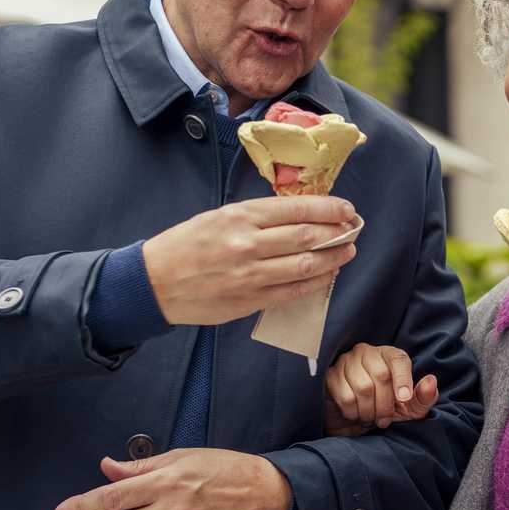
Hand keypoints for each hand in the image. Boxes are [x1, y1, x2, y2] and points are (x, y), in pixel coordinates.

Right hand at [143, 196, 358, 326]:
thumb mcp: (218, 216)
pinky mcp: (249, 300)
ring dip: (333, 258)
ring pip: (305, 265)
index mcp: (239, 216)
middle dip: (338, 232)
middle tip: (354, 229)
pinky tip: (327, 275)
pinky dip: (315, 282)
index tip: (347, 208)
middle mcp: (247, 243)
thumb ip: (256, 217)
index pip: (296, 208)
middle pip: (307, 236)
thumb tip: (299, 215)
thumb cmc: (186, 245)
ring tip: (347, 251)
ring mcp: (250, 275)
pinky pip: (292, 291)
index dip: (329, 208)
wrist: (155, 282)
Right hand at [323, 344, 438, 435]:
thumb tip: (431, 381)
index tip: (404, 400)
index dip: (403, 380)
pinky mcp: (330, 375)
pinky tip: (355, 414)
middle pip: (381, 375)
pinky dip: (353, 412)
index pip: (398, 360)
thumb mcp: (410, 409)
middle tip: (385, 419)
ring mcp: (346, 361)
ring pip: (363, 387)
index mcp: (389, 355)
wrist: (354, 422)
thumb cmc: (385, 410)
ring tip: (370, 417)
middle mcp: (367, 352)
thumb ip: (423, 397)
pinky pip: (345, 396)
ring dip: (370, 411)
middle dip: (386, 404)